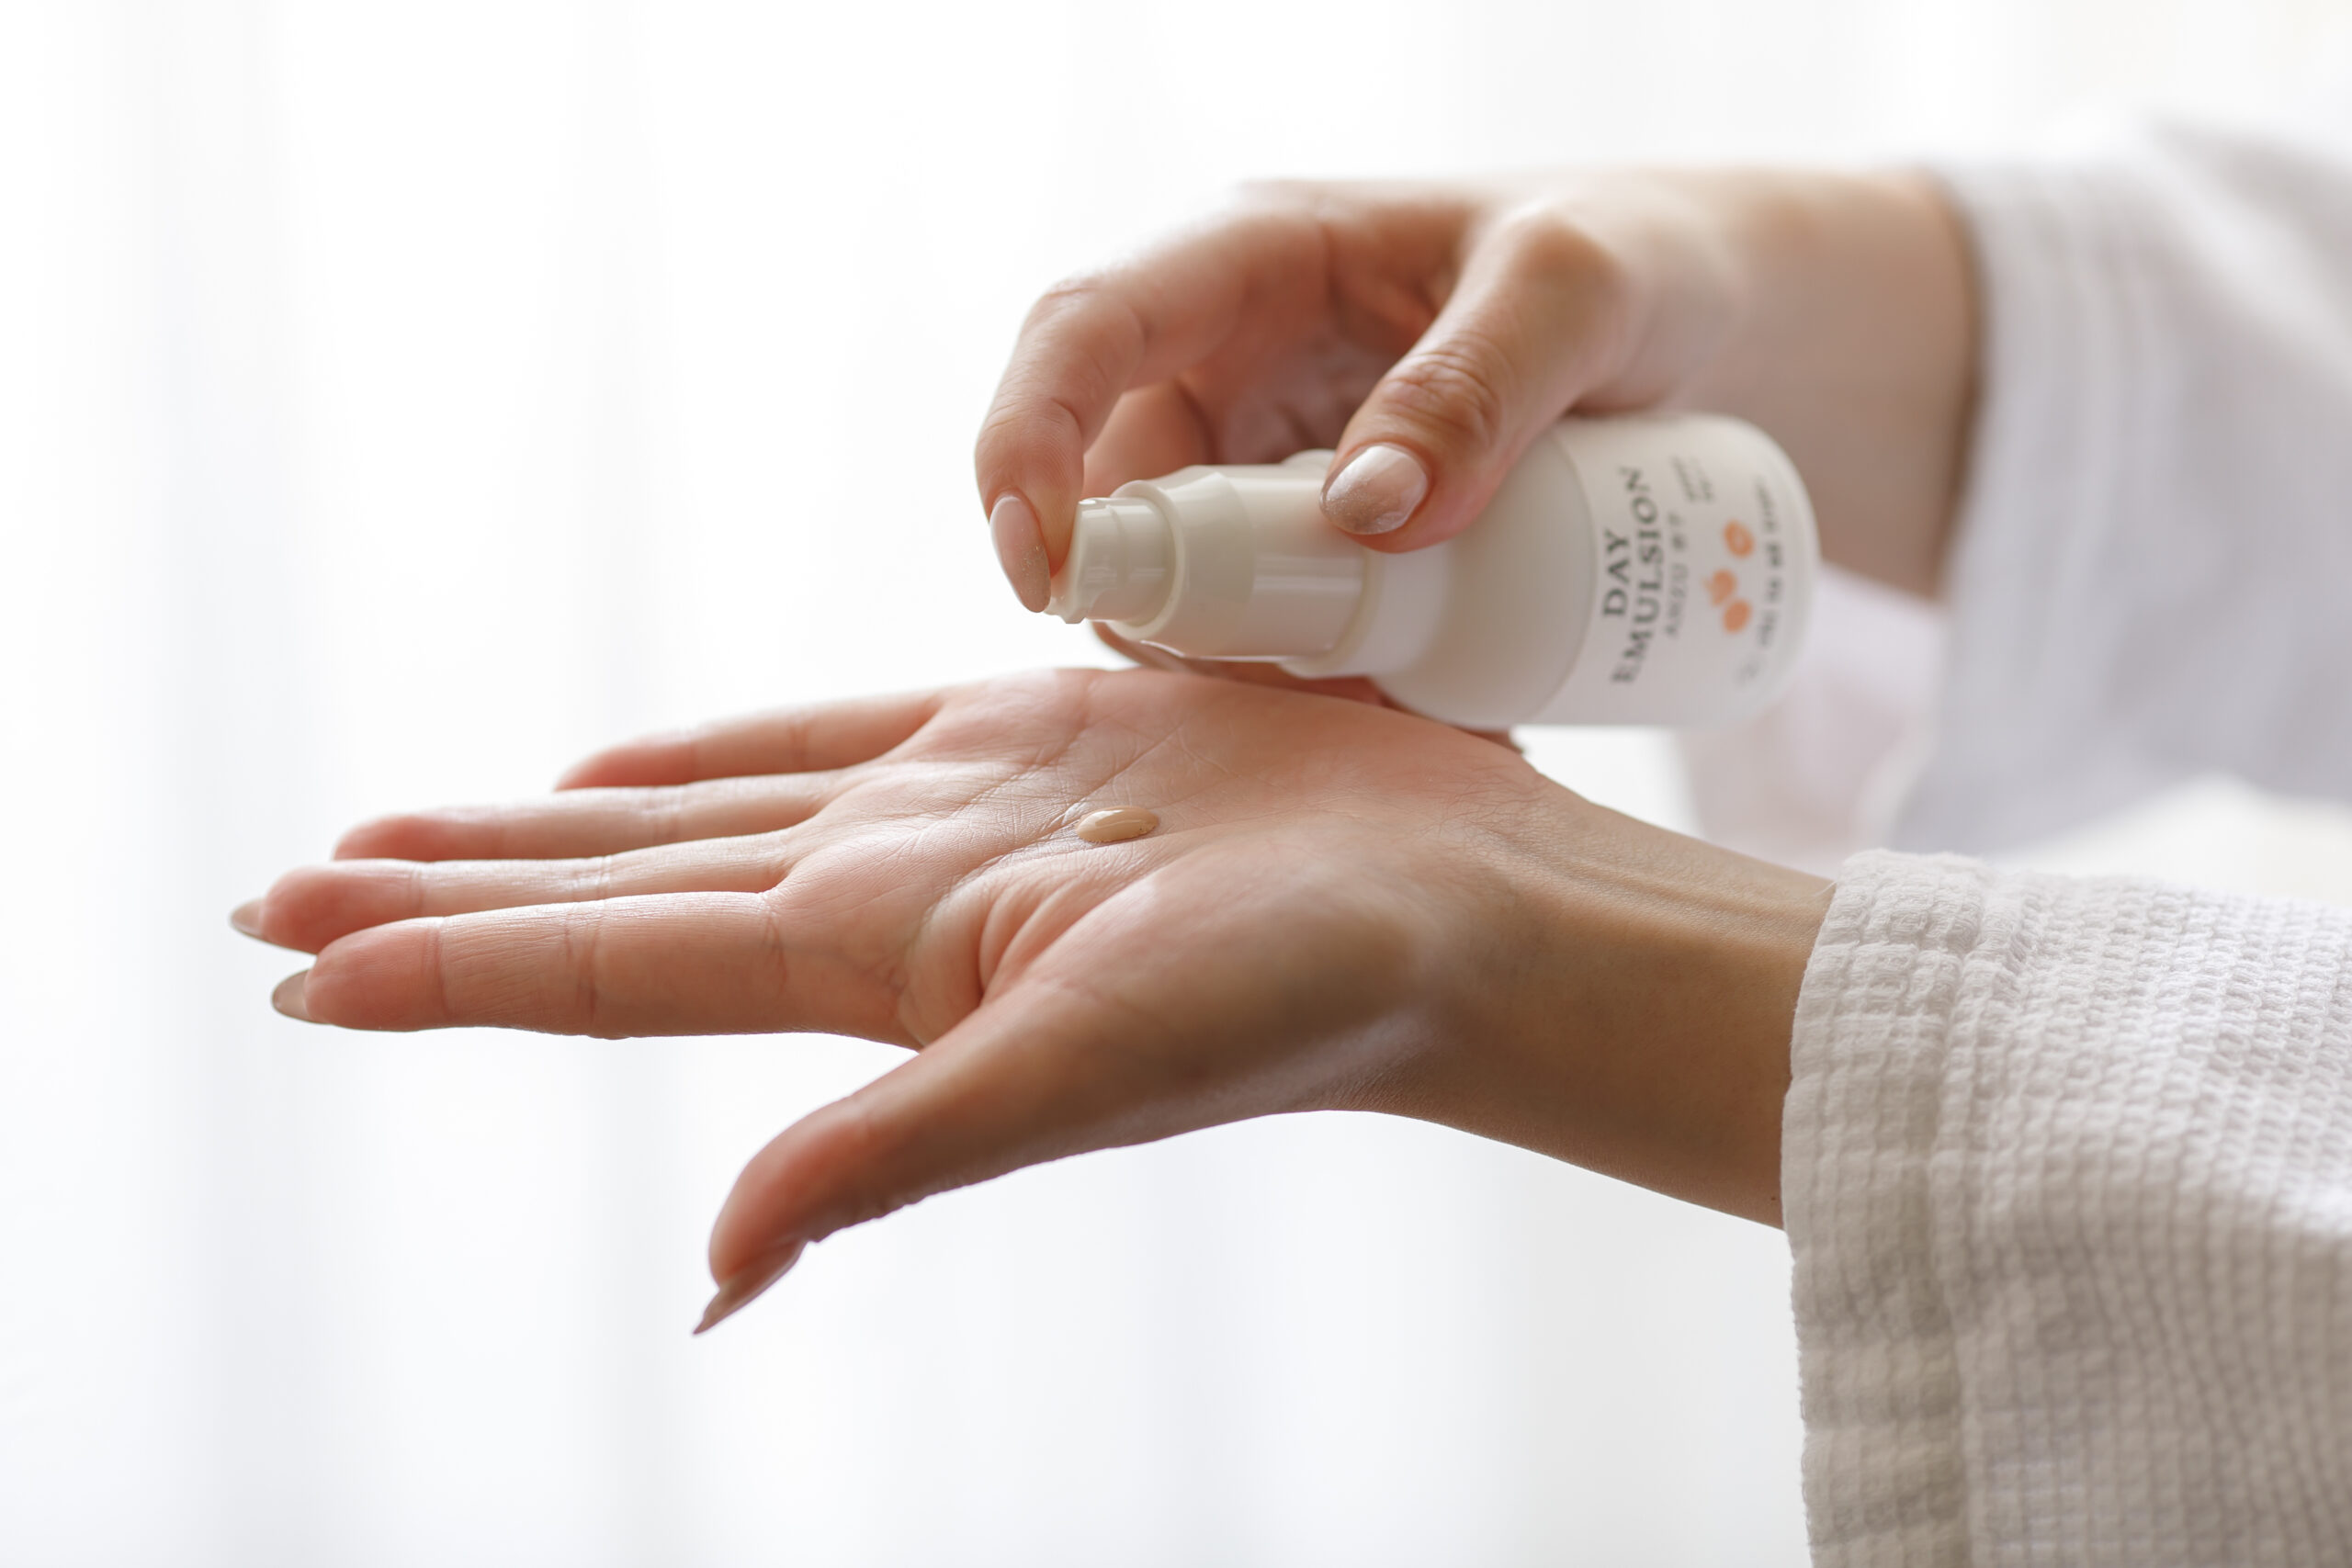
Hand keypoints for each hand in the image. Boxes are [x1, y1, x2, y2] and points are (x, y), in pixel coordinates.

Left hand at [235, 671, 1828, 1329]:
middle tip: (281, 892)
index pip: (605, 966)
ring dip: (543, 821)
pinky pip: (819, 735)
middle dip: (444, 893)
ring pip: (688, 812)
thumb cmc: (1303, 998)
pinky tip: (627, 757)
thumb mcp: (1081, 1077)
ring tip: (410, 829)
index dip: (445, 965)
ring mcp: (943, 821)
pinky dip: (709, 749)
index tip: (293, 964)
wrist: (1458, 913)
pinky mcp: (1020, 744)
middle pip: (608, 893)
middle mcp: (878, 902)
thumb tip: (711, 1278)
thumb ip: (891, 1156)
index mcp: (868, 966)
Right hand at [978, 170, 1974, 607]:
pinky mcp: (1322, 538)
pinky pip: (1273, 622)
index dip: (1028, 443)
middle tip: (1284, 683)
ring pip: (1195, 580)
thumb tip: (1363, 518)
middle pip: (1120, 491)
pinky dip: (1313, 681)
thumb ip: (1482, 383)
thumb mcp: (1580, 293)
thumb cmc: (1640, 263)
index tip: (1046, 570)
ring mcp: (1273, 455)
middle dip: (1164, 604)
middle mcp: (1235, 358)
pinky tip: (1408, 708)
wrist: (1707, 330)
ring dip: (1248, 660)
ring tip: (1389, 696)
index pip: (1082, 333)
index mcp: (1256, 259)